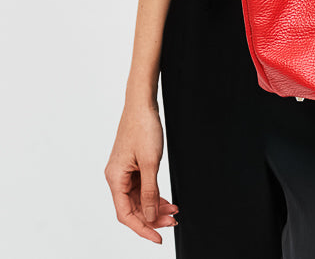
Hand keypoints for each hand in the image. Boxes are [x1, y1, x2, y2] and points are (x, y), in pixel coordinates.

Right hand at [104, 101, 178, 243]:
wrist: (142, 103)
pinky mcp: (132, 165)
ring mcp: (124, 171)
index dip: (142, 228)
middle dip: (153, 217)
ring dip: (156, 207)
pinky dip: (154, 195)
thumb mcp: (150, 162)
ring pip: (139, 199)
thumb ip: (151, 192)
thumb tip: (151, 216)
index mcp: (115, 178)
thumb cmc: (143, 127)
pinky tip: (167, 200)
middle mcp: (116, 177)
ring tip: (174, 211)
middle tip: (173, 221)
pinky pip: (142, 188)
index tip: (158, 237)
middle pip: (133, 208)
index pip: (126, 214)